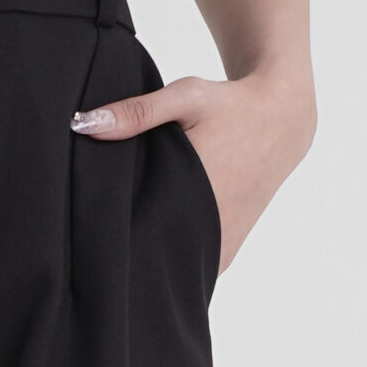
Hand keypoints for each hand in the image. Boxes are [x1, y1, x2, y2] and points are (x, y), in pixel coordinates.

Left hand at [72, 69, 314, 274]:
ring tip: (124, 243)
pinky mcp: (225, 255)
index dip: (107, 235)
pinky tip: (153, 247)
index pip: (136, 234)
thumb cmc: (230, 105)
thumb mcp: (185, 98)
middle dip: (125, 250)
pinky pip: (191, 269)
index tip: (85, 230)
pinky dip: (172, 261)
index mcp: (194, 196)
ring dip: (150, 259)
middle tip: (96, 240)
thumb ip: (137, 112)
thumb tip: (83, 124)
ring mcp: (219, 249)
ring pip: (172, 269)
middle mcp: (210, 231)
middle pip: (151, 257)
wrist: (282, 121)